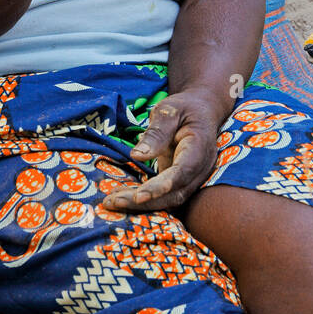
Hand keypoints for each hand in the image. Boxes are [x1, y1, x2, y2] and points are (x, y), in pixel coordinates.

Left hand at [102, 89, 222, 213]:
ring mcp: (192, 179)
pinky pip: (164, 196)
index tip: (138, 195)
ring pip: (169, 200)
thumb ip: (157, 132)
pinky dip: (144, 200)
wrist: (201, 112)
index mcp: (199, 148)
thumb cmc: (184, 108)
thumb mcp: (169, 111)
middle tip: (113, 201)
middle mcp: (199, 170)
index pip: (181, 173)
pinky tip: (121, 197)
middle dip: (144, 201)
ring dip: (141, 205)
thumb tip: (137, 156)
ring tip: (112, 201)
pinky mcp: (180, 183)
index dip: (160, 187)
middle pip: (174, 194)